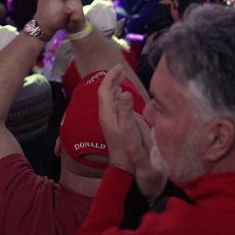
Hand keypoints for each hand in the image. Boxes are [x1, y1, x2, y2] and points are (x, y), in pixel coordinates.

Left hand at [98, 63, 165, 198]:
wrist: (127, 167)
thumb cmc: (130, 149)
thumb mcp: (129, 129)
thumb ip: (125, 110)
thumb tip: (123, 92)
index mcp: (107, 115)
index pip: (104, 90)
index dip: (110, 77)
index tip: (119, 67)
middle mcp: (106, 117)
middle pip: (105, 93)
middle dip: (112, 80)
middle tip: (121, 70)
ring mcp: (110, 122)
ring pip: (108, 100)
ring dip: (114, 87)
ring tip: (122, 79)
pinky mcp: (115, 126)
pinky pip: (114, 106)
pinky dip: (118, 96)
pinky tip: (124, 97)